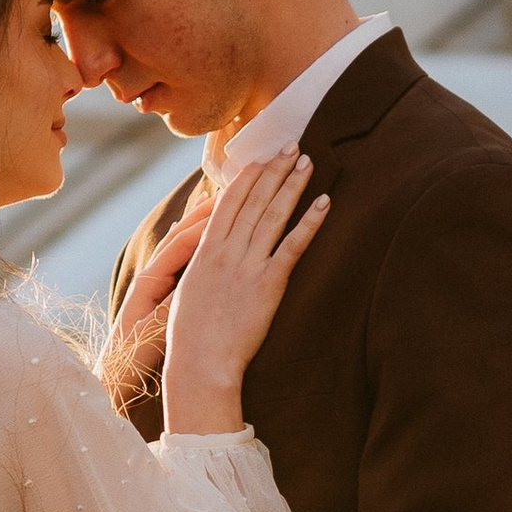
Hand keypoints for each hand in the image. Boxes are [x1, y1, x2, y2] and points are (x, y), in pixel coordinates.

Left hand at [112, 183, 213, 354]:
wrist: (116, 377)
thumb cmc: (132, 357)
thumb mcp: (154, 332)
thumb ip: (170, 307)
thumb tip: (189, 284)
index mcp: (148, 281)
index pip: (178, 246)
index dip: (201, 227)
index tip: (224, 209)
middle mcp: (151, 276)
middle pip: (180, 237)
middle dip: (202, 215)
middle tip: (227, 192)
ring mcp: (156, 285)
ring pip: (182, 247)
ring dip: (200, 225)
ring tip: (220, 203)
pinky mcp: (162, 296)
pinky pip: (184, 264)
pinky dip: (197, 246)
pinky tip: (209, 235)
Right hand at [163, 151, 328, 433]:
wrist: (199, 364)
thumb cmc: (190, 338)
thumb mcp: (188, 293)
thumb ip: (200, 266)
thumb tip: (206, 251)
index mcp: (204, 253)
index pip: (228, 203)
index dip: (246, 177)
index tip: (260, 158)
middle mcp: (226, 253)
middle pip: (253, 201)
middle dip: (274, 170)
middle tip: (292, 146)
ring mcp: (247, 266)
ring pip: (273, 215)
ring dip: (292, 185)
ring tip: (307, 162)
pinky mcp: (268, 285)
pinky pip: (292, 246)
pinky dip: (309, 222)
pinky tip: (323, 203)